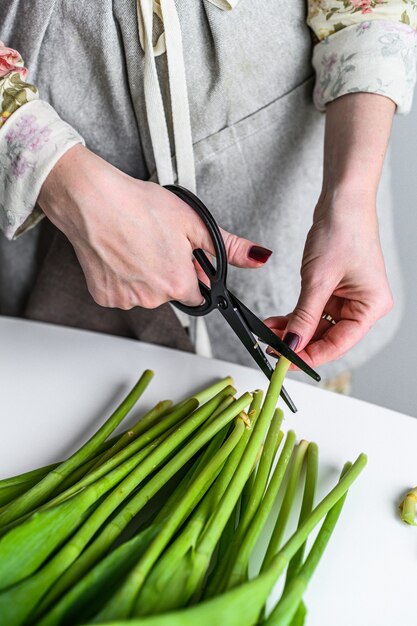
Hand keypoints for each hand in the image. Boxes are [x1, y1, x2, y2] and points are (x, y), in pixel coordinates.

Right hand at [37, 145, 271, 308]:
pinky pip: (121, 292)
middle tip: (154, 242)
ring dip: (144, 275)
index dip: (193, 274)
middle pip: (170, 293)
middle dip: (167, 273)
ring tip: (134, 244)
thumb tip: (258, 258)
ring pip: (145, 293)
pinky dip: (121, 277)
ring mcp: (126, 299)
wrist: (89, 200)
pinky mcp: (104, 296)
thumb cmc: (137, 206)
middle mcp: (152, 298)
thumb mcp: (193, 221)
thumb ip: (228, 246)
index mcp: (178, 283)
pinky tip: (118, 254)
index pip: (198, 294)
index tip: (182, 257)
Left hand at [264, 190, 393, 368]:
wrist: (342, 201)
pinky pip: (315, 310)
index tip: (286, 363)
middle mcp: (364, 305)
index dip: (311, 355)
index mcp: (371, 307)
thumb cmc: (342, 232)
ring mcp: (351, 297)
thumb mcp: (318, 280)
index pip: (339, 344)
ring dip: (294, 329)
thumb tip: (292, 345)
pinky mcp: (337, 289)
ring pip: (319, 325)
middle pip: (329, 337)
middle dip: (299, 342)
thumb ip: (304, 317)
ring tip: (269, 332)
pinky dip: (297, 316)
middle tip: (272, 347)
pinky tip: (278, 322)